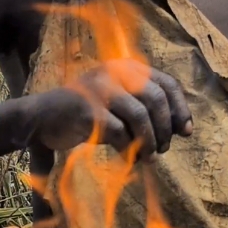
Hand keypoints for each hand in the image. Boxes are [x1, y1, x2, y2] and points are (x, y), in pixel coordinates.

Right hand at [30, 60, 191, 158]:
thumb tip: (178, 128)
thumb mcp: (116, 103)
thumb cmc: (83, 113)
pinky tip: (129, 159)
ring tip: (149, 157)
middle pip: (156, 99)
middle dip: (165, 128)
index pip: (166, 83)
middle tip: (164, 148)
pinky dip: (129, 149)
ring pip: (140, 116)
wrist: (41, 117)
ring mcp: (101, 90)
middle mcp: (115, 73)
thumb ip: (143, 108)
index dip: (180, 108)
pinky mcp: (89, 110)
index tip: (186, 132)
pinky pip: (119, 132)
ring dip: (149, 141)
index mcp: (126, 67)